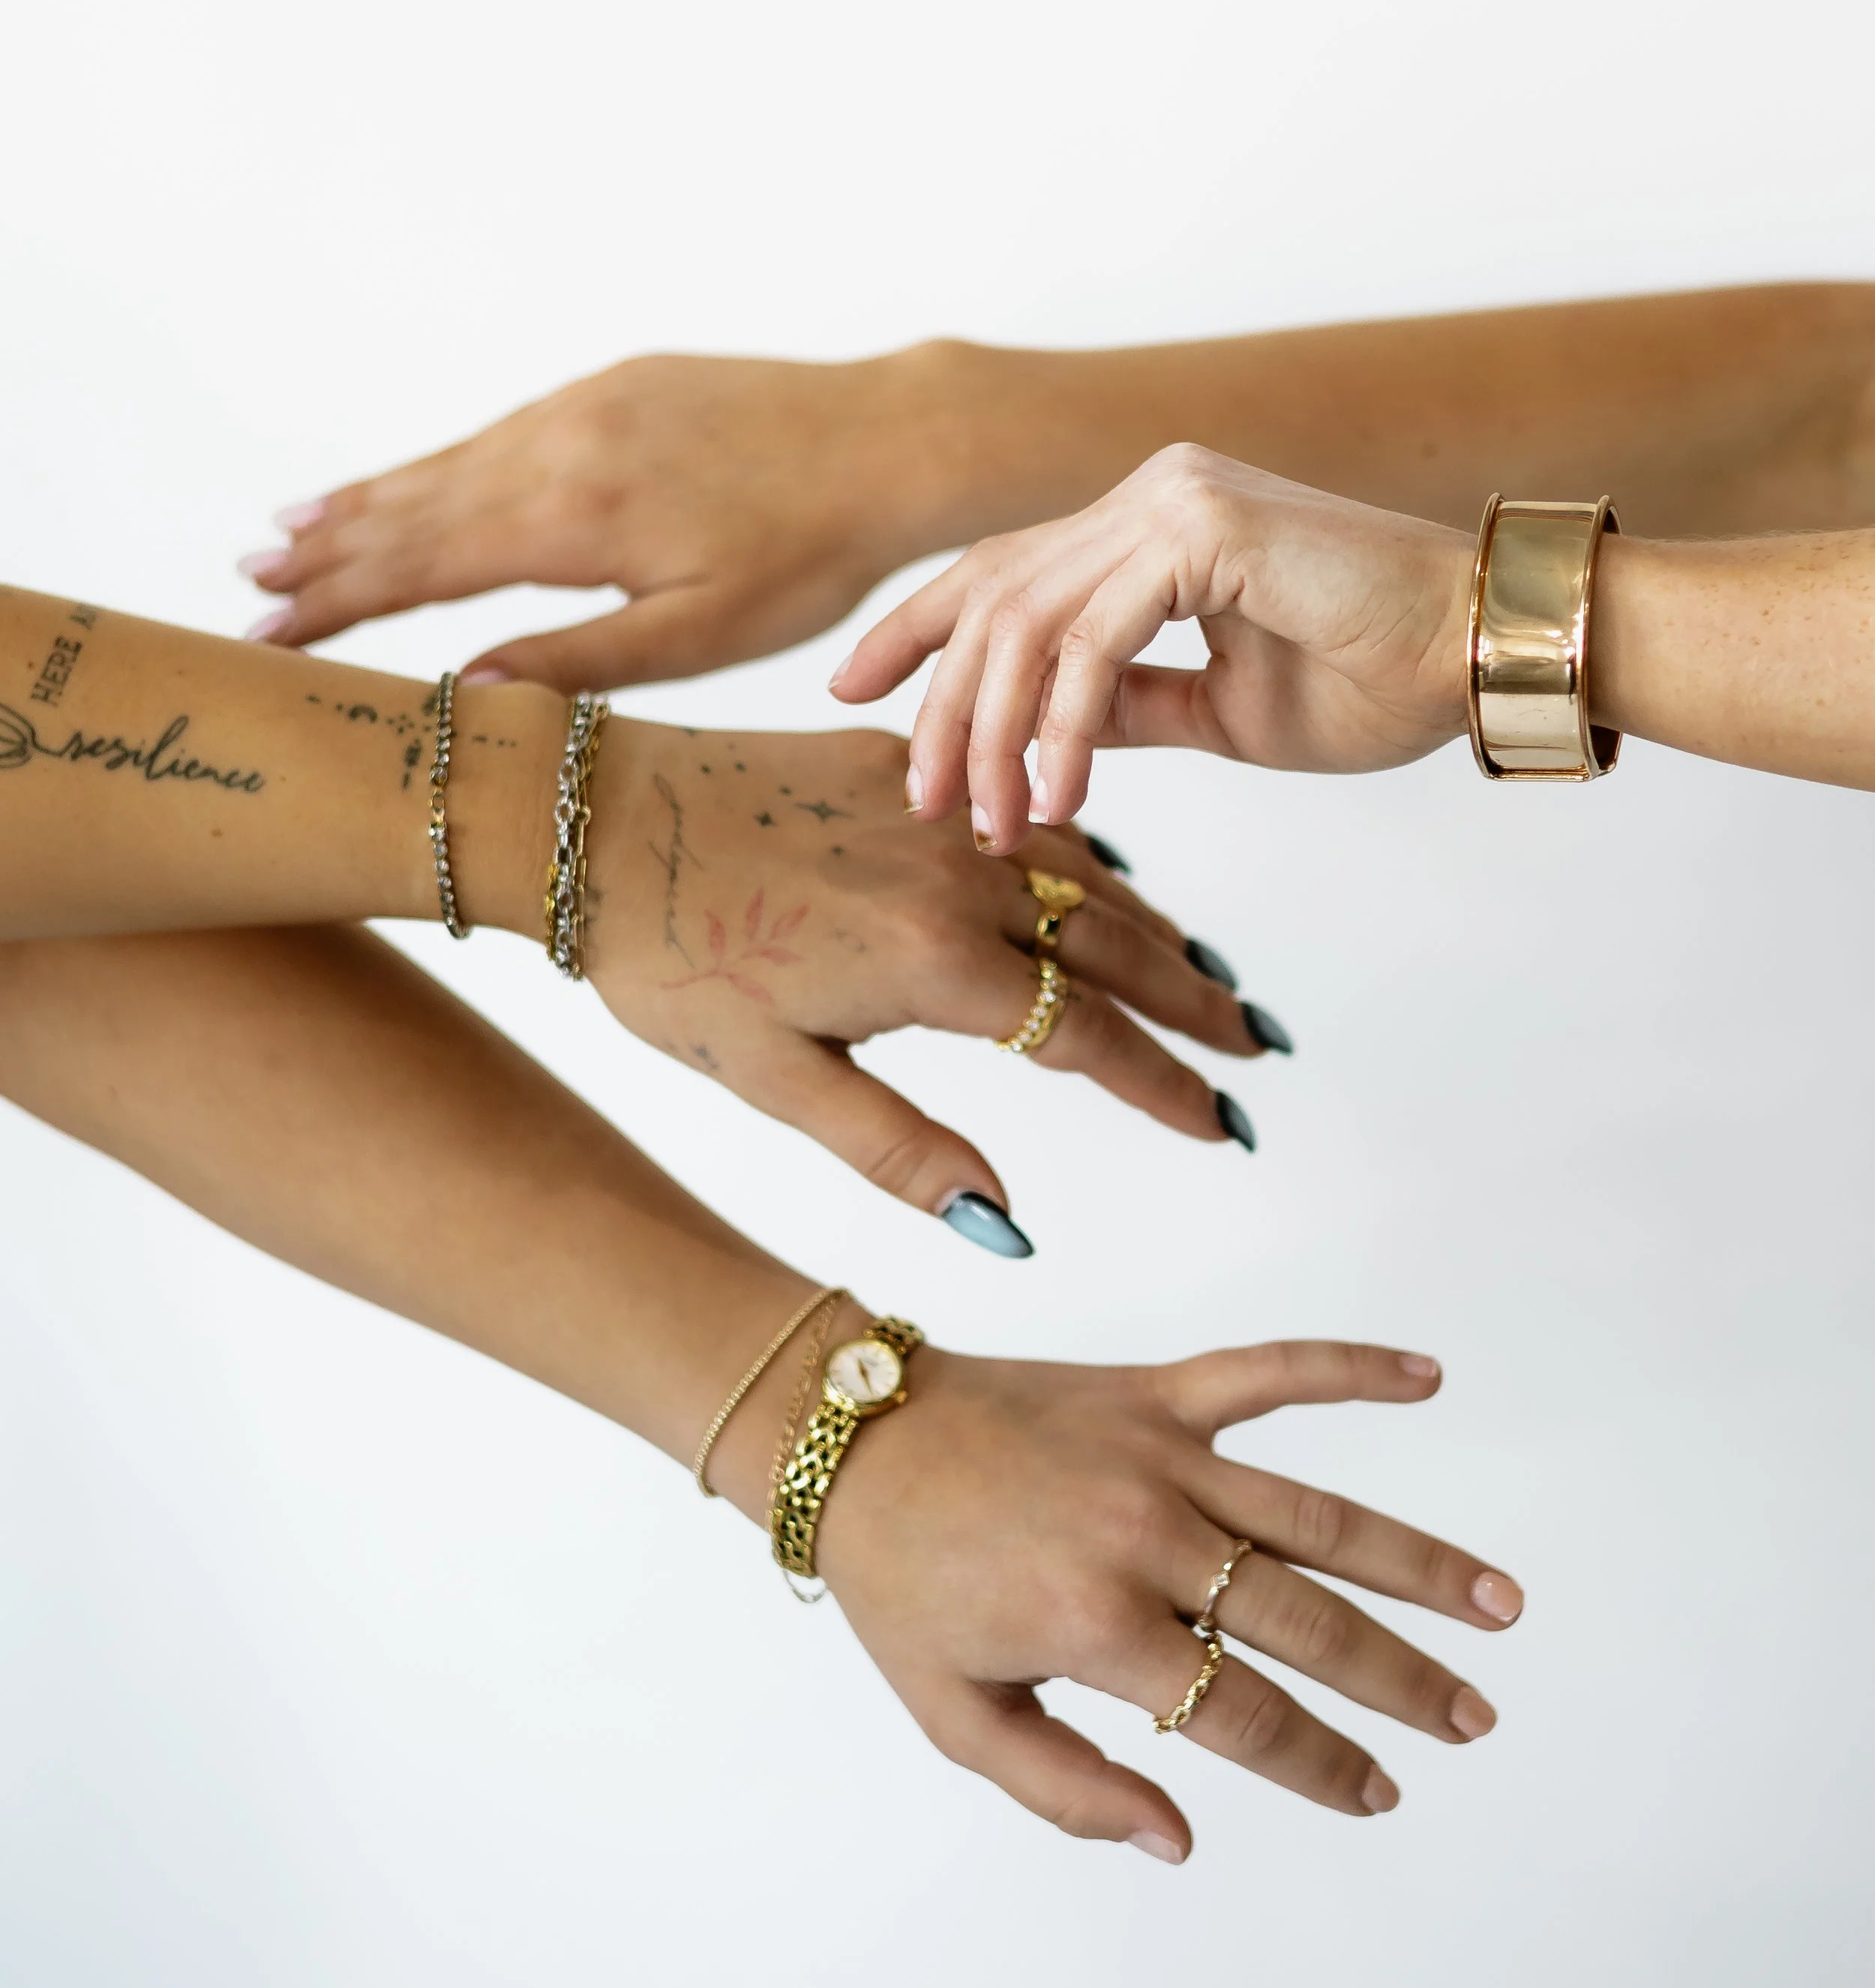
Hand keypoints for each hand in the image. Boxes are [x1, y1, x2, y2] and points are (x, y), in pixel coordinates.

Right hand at [240, 349, 974, 688]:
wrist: (886, 442)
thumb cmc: (806, 556)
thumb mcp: (700, 633)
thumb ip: (580, 660)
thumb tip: (466, 691)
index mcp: (573, 520)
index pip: (424, 570)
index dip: (339, 605)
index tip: (270, 635)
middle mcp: (558, 449)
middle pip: (416, 510)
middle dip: (329, 552)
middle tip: (249, 584)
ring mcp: (583, 407)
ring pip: (450, 464)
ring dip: (369, 500)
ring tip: (294, 528)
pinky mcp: (614, 385)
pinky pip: (499, 430)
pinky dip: (439, 461)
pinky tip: (413, 479)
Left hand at [582, 720, 1284, 1239]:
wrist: (587, 815)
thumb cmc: (664, 959)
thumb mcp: (773, 1080)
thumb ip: (899, 1149)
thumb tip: (1005, 1223)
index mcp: (934, 964)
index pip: (1089, 1039)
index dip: (1166, 1089)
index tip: (1226, 1127)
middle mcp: (958, 876)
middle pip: (1117, 949)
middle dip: (1196, 1005)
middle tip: (1257, 1047)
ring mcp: (934, 811)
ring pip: (1085, 876)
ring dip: (1157, 931)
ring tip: (1211, 979)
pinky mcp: (897, 764)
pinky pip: (1022, 814)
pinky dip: (1086, 857)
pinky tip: (1111, 879)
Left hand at [815, 1334, 1519, 1854]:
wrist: (852, 1436)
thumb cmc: (901, 1581)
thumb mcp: (954, 1715)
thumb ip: (1065, 1788)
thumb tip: (1179, 1839)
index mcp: (1096, 1622)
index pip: (1244, 1713)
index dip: (1322, 1762)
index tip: (1380, 1792)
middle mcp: (1145, 1534)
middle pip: (1306, 1621)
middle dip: (1402, 1679)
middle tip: (1474, 1719)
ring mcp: (1158, 1453)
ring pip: (1317, 1513)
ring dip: (1417, 1559)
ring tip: (1500, 1602)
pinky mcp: (1153, 1391)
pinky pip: (1267, 1371)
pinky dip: (1349, 1367)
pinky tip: (1428, 1374)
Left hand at [836, 444, 1475, 853]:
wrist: (1483, 655)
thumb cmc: (1375, 676)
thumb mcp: (1217, 711)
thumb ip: (1131, 708)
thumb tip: (1057, 737)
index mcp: (1148, 523)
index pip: (999, 571)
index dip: (915, 630)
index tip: (852, 691)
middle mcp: (1149, 493)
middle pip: (993, 597)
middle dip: (941, 707)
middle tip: (921, 799)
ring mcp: (1174, 498)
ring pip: (1028, 620)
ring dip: (996, 732)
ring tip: (990, 822)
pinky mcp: (1206, 528)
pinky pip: (1097, 638)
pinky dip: (1067, 725)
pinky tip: (1060, 795)